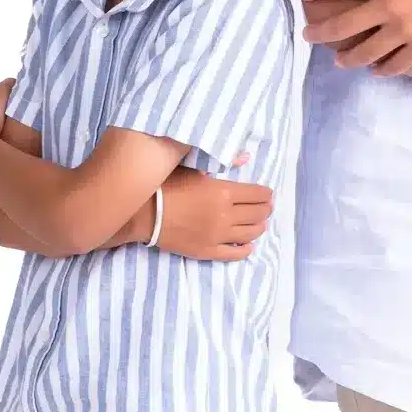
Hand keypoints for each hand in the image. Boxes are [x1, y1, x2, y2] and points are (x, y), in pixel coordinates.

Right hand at [115, 162, 274, 261]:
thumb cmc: (167, 185)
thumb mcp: (193, 169)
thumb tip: (245, 157)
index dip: (266, 194)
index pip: (258, 194)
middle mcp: (225, 215)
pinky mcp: (208, 251)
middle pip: (258, 214)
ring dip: (259, 227)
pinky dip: (246, 249)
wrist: (144, 214)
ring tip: (259, 224)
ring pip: (251, 234)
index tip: (267, 194)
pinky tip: (248, 245)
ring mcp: (218, 236)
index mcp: (223, 191)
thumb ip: (221, 163)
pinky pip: (235, 254)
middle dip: (266, 209)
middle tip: (266, 207)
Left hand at [299, 0, 411, 72]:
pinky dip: (381, 69)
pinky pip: (395, 65)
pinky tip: (374, 69)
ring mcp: (406, 31)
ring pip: (365, 51)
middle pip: (343, 24)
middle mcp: (389, 7)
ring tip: (337, 60)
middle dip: (319, 31)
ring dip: (346, 57)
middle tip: (307, 35)